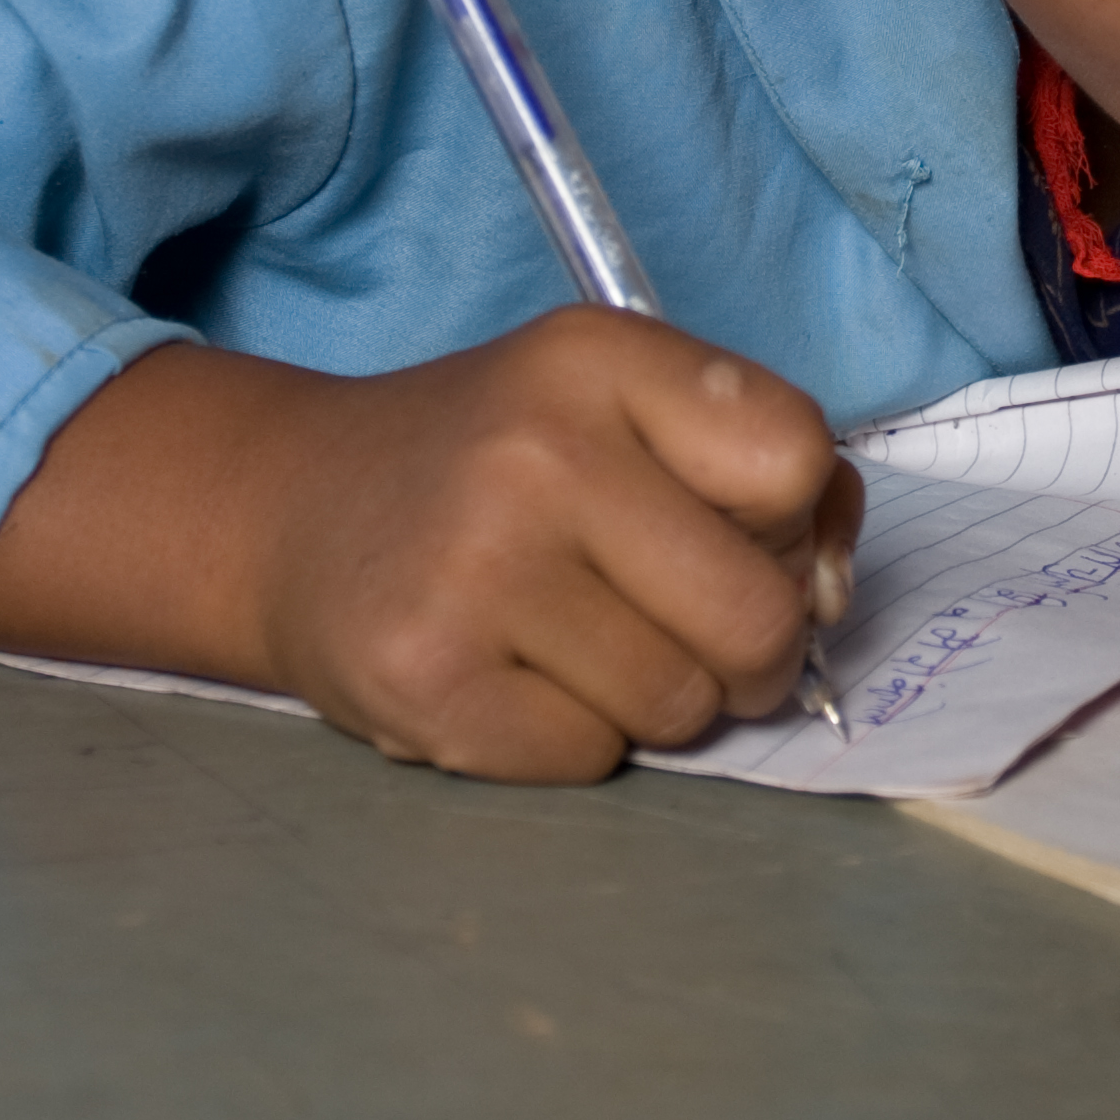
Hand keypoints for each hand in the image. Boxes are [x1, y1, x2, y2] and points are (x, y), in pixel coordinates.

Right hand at [0, 310, 865, 783]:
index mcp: (598, 359)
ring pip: (681, 706)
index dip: (792, 525)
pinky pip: (591, 760)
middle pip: (757, 615)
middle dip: (748, 652)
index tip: (737, 536)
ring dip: (654, 699)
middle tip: (682, 630)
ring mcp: (472, 570)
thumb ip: (757, 473)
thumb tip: (827, 591)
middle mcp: (534, 452)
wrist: (291, 515)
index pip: (795, 459)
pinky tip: (509, 679)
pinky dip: (571, 740)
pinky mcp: (426, 683)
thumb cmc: (498, 468)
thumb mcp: (621, 408)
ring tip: (573, 643)